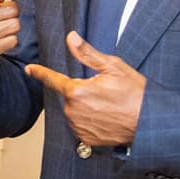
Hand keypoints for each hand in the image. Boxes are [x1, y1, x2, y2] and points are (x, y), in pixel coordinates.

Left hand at [25, 31, 145, 145]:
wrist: (149, 123)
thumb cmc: (135, 94)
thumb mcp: (113, 67)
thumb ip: (87, 54)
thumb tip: (71, 38)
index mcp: (77, 91)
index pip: (53, 79)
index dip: (40, 73)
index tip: (30, 69)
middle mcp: (74, 111)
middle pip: (69, 95)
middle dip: (81, 91)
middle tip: (104, 92)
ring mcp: (80, 127)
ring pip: (74, 111)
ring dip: (84, 107)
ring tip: (107, 105)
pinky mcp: (87, 140)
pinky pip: (81, 126)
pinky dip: (89, 121)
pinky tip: (106, 118)